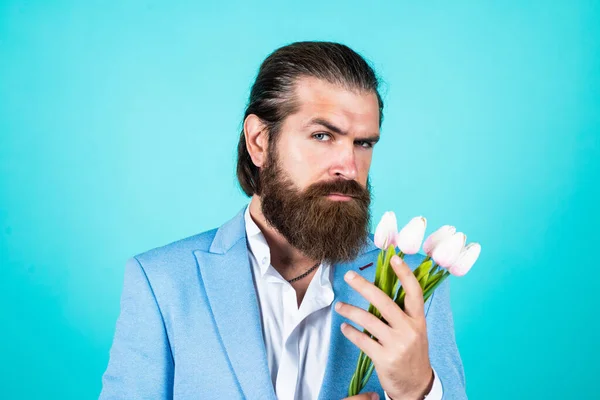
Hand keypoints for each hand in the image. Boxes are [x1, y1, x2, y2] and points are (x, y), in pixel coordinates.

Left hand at [335, 255, 433, 399]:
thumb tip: (378, 290)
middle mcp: (409, 329)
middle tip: (349, 276)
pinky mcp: (385, 358)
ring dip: (350, 310)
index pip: (414, 292)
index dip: (404, 273)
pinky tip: (344, 327)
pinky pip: (362, 339)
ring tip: (339, 306)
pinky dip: (350, 331)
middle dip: (364, 286)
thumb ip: (401, 313)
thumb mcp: (415, 331)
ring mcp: (397, 344)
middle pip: (384, 302)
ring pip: (368, 320)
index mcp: (418, 320)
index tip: (394, 257)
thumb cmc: (412, 352)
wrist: (416, 385)